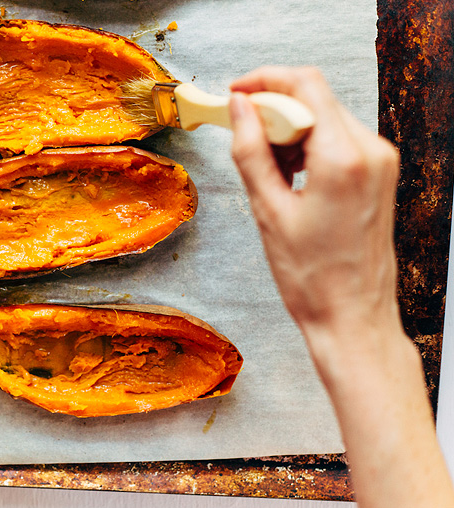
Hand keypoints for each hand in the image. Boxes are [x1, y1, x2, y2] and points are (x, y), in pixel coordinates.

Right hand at [228, 66, 401, 340]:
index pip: (305, 85)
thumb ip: (251, 151)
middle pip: (316, 98)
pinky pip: (338, 139)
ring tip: (264, 164)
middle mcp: (372, 151)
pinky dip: (307, 144)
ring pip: (326, 117)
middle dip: (272, 107)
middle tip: (239, 129)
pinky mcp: (380, 173)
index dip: (264, 81)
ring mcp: (380, 161)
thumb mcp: (269, 211)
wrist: (352, 317)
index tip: (235, 93)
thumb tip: (239, 110)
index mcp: (345, 158)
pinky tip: (287, 173)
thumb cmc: (314, 278)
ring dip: (288, 128)